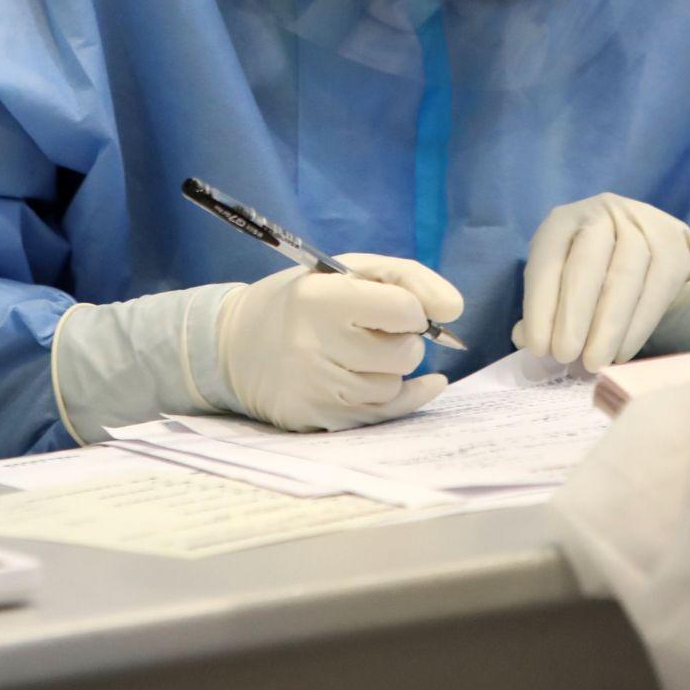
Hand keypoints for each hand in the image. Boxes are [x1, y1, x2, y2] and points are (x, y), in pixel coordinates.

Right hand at [218, 254, 464, 431]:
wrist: (234, 346)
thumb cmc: (305, 300)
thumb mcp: (348, 270)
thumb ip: (408, 278)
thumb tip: (455, 309)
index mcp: (321, 298)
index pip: (404, 310)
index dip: (412, 308)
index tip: (398, 307)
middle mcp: (314, 345)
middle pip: (404, 353)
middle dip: (403, 341)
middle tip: (378, 332)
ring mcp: (314, 387)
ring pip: (393, 386)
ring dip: (392, 369)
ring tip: (363, 353)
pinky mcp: (316, 419)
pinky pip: (384, 414)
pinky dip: (405, 397)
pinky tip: (422, 385)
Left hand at [512, 194, 689, 371]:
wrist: (650, 242)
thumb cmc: (592, 266)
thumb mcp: (559, 274)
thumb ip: (542, 305)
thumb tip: (525, 339)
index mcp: (565, 220)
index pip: (548, 260)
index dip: (540, 306)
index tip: (538, 348)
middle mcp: (603, 215)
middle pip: (587, 264)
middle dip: (573, 315)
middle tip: (565, 356)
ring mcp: (642, 228)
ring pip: (626, 277)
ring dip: (607, 327)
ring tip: (595, 362)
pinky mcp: (672, 251)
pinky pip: (655, 292)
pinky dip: (636, 328)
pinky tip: (621, 353)